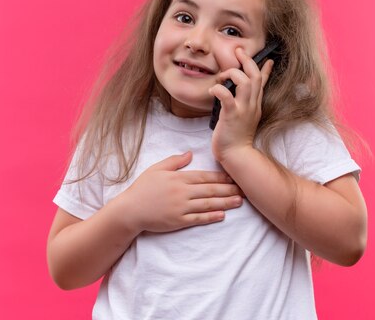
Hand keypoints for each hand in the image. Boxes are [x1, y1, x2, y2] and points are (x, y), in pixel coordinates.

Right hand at [121, 151, 242, 232]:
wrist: (130, 210)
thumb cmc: (142, 188)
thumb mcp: (157, 169)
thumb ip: (174, 161)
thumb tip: (190, 154)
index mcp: (178, 178)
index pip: (204, 177)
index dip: (220, 178)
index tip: (233, 177)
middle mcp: (182, 192)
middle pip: (210, 190)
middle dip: (228, 189)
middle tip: (243, 189)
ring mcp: (181, 208)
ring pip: (207, 204)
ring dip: (225, 203)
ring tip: (239, 201)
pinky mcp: (178, 221)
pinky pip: (198, 218)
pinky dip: (211, 217)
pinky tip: (222, 215)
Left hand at [209, 47, 273, 162]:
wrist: (237, 155)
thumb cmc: (236, 137)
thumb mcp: (246, 117)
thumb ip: (246, 104)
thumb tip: (242, 95)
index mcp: (255, 105)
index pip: (262, 82)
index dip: (265, 69)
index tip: (268, 58)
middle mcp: (252, 105)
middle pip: (255, 77)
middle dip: (247, 61)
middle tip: (238, 51)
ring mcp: (243, 110)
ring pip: (245, 83)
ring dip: (233, 73)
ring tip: (222, 75)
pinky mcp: (232, 115)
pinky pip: (227, 97)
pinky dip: (219, 89)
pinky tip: (213, 89)